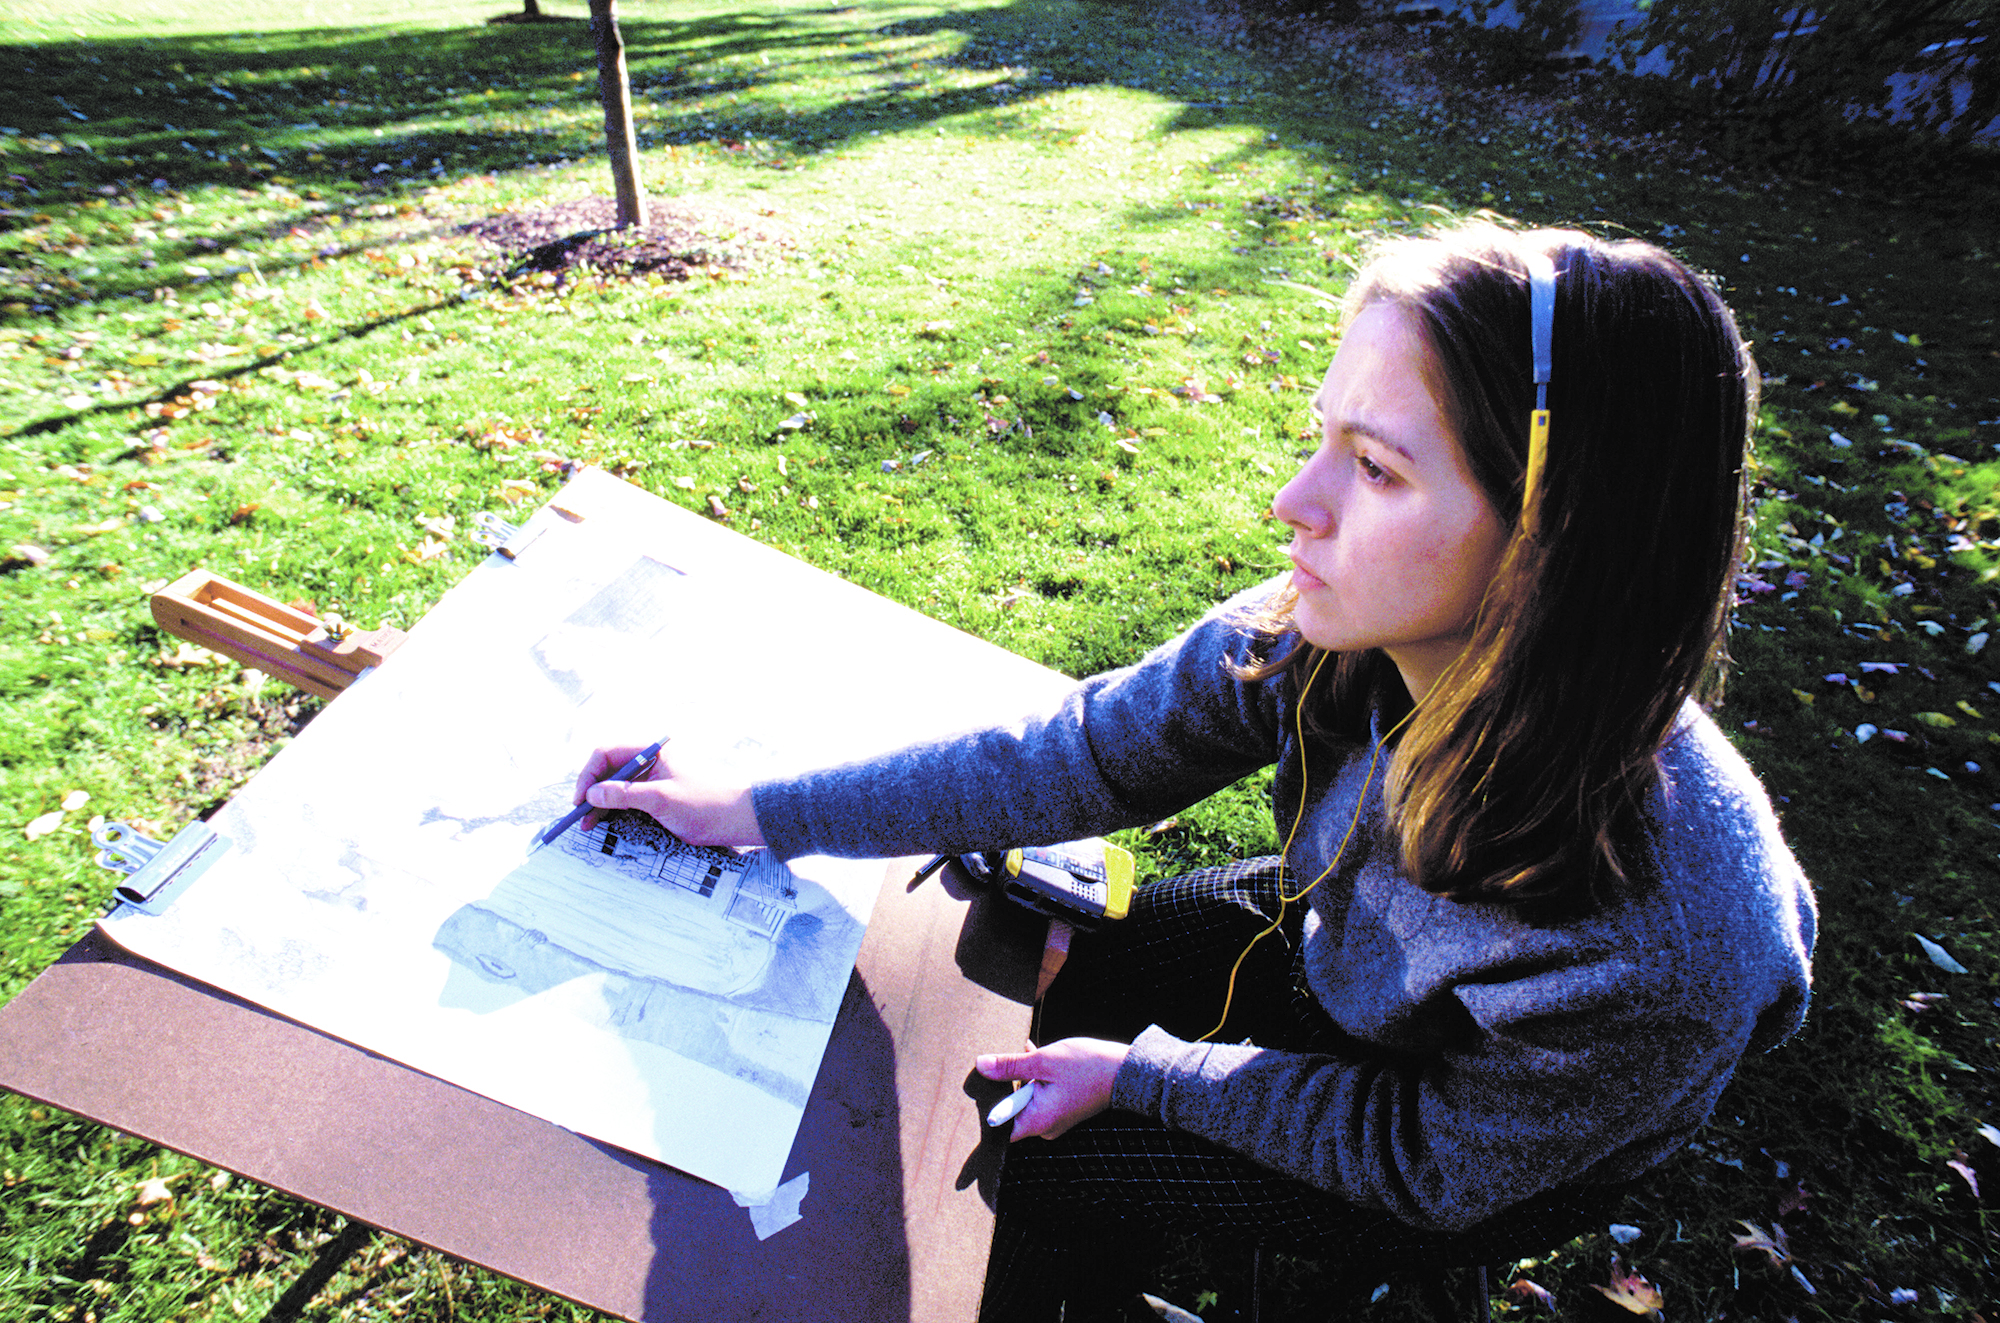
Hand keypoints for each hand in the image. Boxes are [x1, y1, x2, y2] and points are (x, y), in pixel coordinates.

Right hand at [572, 743, 765, 847]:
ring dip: (601, 802)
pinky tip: (603, 820)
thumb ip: (624, 794)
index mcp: (654, 749)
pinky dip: (614, 808)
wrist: (741, 818)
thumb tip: (592, 793)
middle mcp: (652, 759)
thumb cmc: (707, 804)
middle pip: (610, 768)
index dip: (589, 775)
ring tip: (587, 822)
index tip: (580, 799)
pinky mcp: (659, 793)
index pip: (608, 752)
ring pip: (617, 784)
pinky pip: (629, 797)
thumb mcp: (661, 800)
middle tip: (579, 815)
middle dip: (592, 790)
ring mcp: (655, 776)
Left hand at [975, 1037, 1129, 1141]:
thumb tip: (981, 1066)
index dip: (988, 1111)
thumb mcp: (1042, 1061)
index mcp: (1038, 1122)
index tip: (981, 1089)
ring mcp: (1056, 1118)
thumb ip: (1010, 1066)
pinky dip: (1035, 1078)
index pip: (1001, 1129)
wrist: (1126, 1070)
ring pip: (1027, 1099)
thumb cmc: (1086, 1066)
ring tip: (1025, 1052)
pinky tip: (1033, 1054)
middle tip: (1003, 1062)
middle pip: (1012, 1111)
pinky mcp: (1064, 1108)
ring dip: (1022, 1077)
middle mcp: (1046, 1126)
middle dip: (1006, 1086)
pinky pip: (1041, 1096)